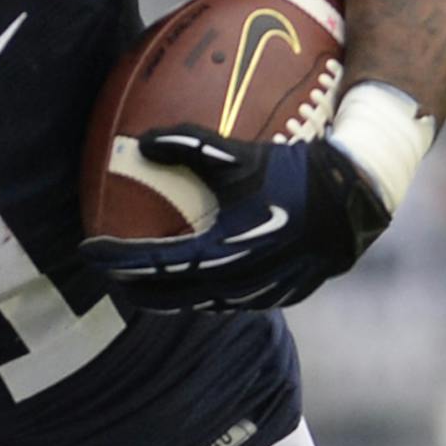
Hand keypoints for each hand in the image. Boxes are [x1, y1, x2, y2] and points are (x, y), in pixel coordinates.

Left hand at [80, 127, 390, 313]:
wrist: (360, 195)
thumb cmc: (298, 167)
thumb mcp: (242, 156)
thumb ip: (191, 146)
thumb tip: (141, 140)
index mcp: (218, 254)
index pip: (149, 265)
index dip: (112, 260)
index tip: (86, 250)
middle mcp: (235, 283)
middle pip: (166, 297)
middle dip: (132, 287)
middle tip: (109, 274)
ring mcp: (259, 295)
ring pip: (199, 304)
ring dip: (169, 295)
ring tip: (148, 280)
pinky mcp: (282, 296)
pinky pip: (233, 301)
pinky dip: (208, 293)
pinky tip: (201, 278)